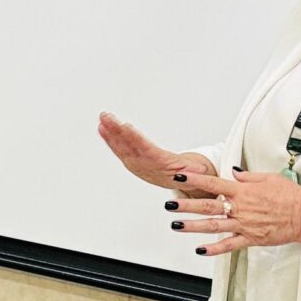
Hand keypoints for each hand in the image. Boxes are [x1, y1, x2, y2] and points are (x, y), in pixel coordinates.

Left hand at [97, 114, 219, 195]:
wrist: (177, 182)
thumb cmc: (186, 174)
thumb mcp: (197, 174)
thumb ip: (195, 172)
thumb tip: (198, 171)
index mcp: (159, 165)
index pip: (146, 150)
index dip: (135, 139)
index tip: (126, 127)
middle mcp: (144, 164)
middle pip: (129, 146)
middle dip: (117, 131)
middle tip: (107, 117)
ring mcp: (135, 163)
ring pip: (121, 146)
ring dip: (110, 132)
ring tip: (102, 118)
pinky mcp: (130, 160)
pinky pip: (118, 149)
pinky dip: (109, 138)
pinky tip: (101, 127)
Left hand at [169, 170, 300, 255]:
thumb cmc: (291, 196)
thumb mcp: (269, 178)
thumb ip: (248, 177)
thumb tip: (233, 173)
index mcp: (243, 191)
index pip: (214, 183)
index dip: (195, 179)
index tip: (180, 176)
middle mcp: (240, 208)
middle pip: (208, 205)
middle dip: (186, 205)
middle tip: (169, 205)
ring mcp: (244, 224)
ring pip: (213, 225)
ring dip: (193, 226)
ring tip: (176, 226)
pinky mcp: (251, 238)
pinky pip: (229, 245)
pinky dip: (214, 249)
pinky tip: (200, 250)